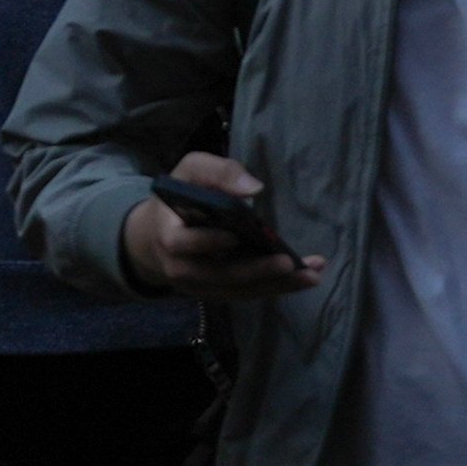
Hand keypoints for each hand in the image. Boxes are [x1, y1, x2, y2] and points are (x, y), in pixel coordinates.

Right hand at [120, 152, 322, 301]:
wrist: (155, 236)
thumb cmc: (179, 198)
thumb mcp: (191, 172)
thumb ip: (217, 172)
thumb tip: (254, 189)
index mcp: (169, 236)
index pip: (184, 244)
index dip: (208, 242)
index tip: (234, 236)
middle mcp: (181, 269)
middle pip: (219, 275)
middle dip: (256, 271)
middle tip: (289, 263)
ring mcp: (198, 286)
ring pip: (237, 290)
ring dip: (276, 285)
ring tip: (311, 275)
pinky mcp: (215, 293)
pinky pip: (245, 293)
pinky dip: (275, 287)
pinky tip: (303, 277)